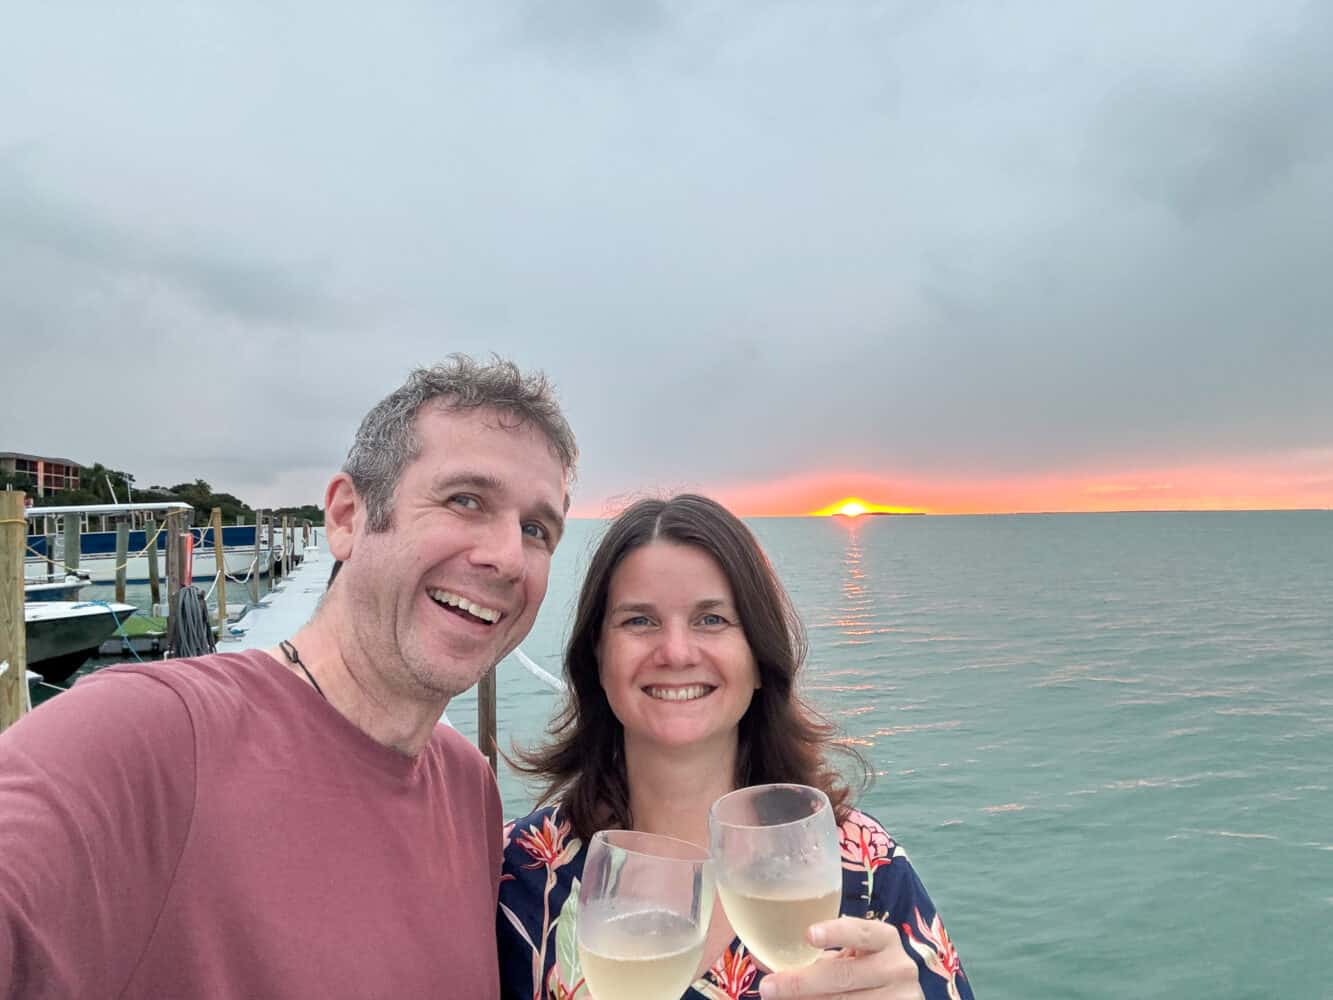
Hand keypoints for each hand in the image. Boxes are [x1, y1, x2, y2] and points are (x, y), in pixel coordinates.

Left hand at [757, 917, 924, 999]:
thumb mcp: (850, 955)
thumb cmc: (865, 968)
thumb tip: (760, 957)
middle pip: (844, 976)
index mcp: (885, 939)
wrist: (898, 996)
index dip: (836, 932)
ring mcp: (899, 998)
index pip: (861, 932)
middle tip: (768, 987)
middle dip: (801, 983)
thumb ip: (816, 953)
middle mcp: (897, 967)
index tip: (808, 935)